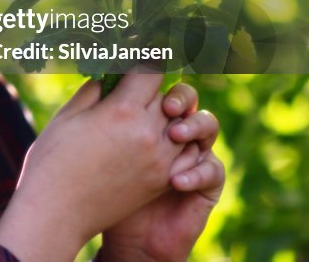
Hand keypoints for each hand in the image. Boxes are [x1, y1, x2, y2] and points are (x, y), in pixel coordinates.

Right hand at [0, 73, 183, 261]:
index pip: (151, 71)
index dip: (145, 59)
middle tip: (136, 86)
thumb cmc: (53, 161)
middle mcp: (148, 133)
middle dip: (152, 89)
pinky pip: (184, 153)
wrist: (57, 213)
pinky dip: (176, 143)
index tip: (137, 55)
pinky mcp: (160, 181)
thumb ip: (95, 89)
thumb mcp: (68, 115)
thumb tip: (111, 74)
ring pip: (181, 124)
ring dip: (167, 116)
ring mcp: (159, 160)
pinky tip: (155, 140)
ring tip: (146, 115)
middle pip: (168, 96)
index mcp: (122, 111)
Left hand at [97, 83, 224, 261]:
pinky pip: (212, 170)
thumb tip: (98, 73)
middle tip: (166, 107)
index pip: (158, 85)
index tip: (148, 75)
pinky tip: (175, 181)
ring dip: (193, 127)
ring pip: (207, 126)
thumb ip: (98, 110)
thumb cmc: (104, 188)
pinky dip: (196, 172)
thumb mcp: (96, 146)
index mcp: (147, 115)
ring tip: (174, 135)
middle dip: (179, 99)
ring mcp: (191, 154)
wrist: (124, 235)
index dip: (159, 77)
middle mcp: (173, 129)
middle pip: (187, 100)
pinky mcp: (204, 184)